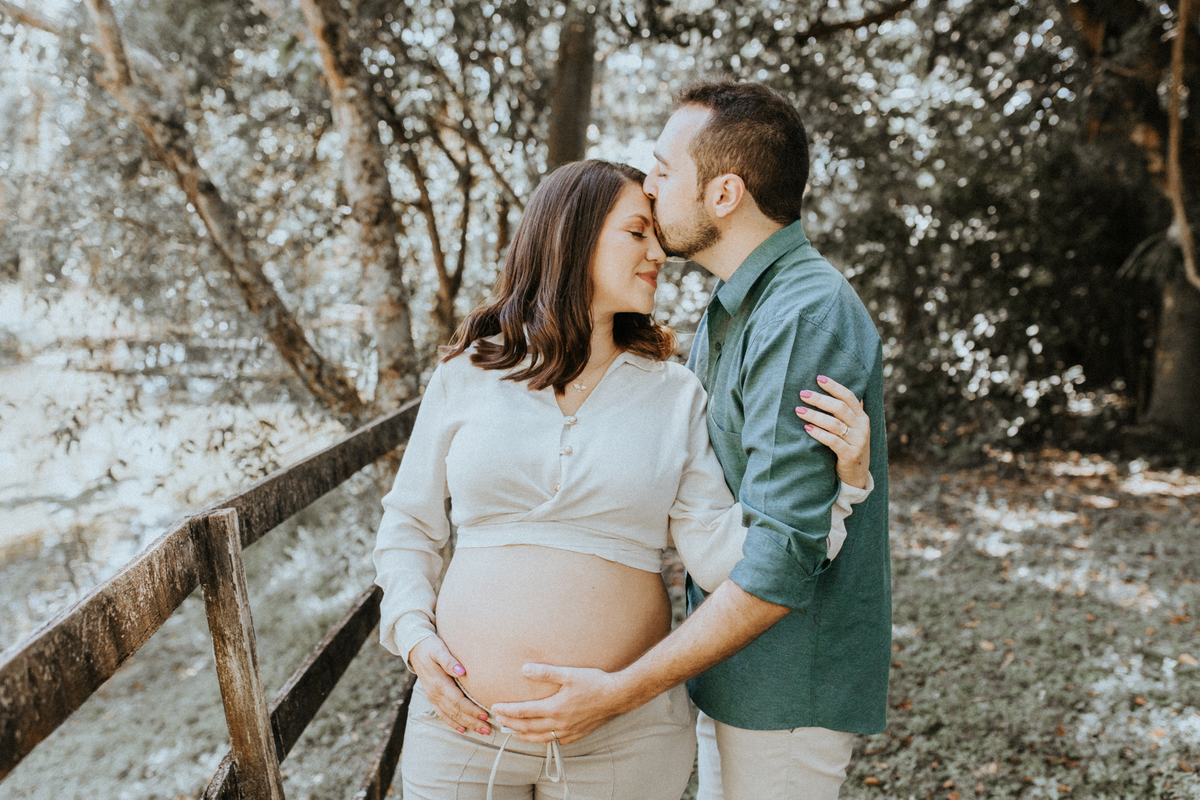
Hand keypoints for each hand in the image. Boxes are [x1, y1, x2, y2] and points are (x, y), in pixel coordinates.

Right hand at [408, 636, 492, 735]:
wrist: (414, 648)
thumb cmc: (430, 647)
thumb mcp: (439, 649)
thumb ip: (449, 660)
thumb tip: (461, 671)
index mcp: (439, 683)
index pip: (458, 701)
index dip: (471, 710)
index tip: (485, 715)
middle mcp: (435, 693)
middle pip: (456, 712)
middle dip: (472, 721)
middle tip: (488, 729)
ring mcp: (433, 697)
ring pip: (450, 715)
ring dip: (466, 724)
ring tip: (481, 731)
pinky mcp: (432, 697)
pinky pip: (442, 714)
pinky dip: (452, 723)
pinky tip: (462, 729)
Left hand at [489, 663, 626, 744]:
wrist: (618, 696)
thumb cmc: (594, 683)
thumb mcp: (569, 673)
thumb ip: (545, 672)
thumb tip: (524, 669)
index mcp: (554, 708)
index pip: (524, 712)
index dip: (508, 711)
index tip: (495, 708)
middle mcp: (559, 723)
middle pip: (528, 727)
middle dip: (511, 724)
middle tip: (499, 721)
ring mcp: (568, 730)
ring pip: (540, 738)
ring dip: (524, 736)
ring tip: (514, 733)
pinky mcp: (578, 733)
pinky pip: (556, 741)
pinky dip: (544, 740)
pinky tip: (542, 737)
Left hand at [796, 374, 869, 488]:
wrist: (857, 476)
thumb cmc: (849, 447)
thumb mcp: (852, 429)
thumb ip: (845, 413)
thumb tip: (830, 391)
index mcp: (862, 417)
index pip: (849, 396)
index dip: (834, 386)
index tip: (818, 378)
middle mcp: (863, 427)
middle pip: (840, 408)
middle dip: (819, 399)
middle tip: (802, 394)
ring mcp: (858, 441)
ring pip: (834, 424)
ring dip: (815, 415)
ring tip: (798, 410)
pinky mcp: (850, 455)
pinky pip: (832, 441)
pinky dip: (818, 433)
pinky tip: (806, 428)